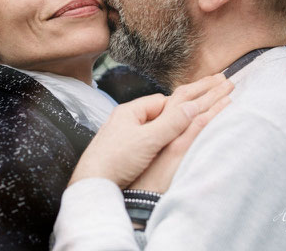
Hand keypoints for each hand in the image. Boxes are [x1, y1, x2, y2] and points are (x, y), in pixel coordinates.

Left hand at [68, 74, 233, 188]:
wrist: (92, 185)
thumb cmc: (115, 160)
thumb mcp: (149, 140)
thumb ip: (172, 123)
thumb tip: (193, 106)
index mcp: (128, 111)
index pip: (160, 101)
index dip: (178, 109)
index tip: (193, 117)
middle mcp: (123, 121)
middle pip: (156, 116)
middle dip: (173, 122)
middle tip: (189, 131)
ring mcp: (121, 138)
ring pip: (150, 132)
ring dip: (164, 137)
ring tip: (176, 147)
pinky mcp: (120, 154)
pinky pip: (143, 146)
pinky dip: (154, 149)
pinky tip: (159, 159)